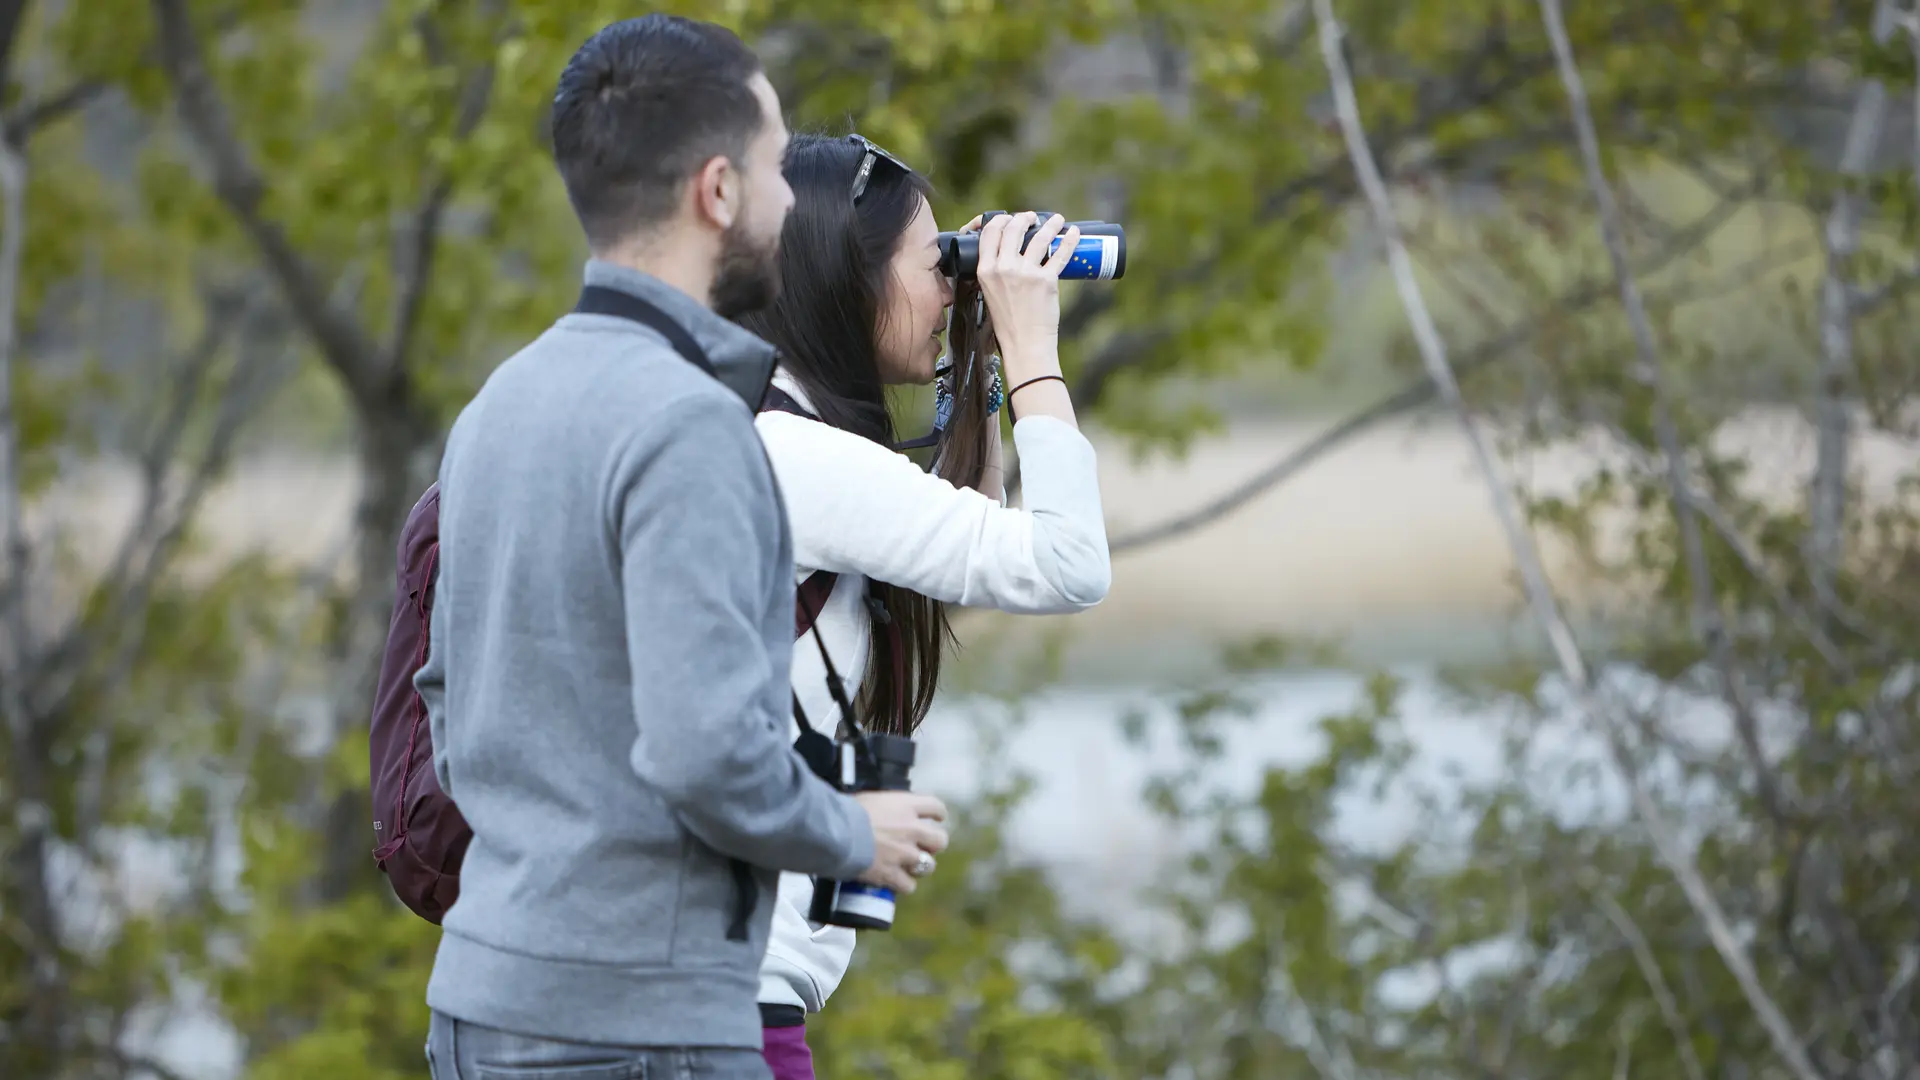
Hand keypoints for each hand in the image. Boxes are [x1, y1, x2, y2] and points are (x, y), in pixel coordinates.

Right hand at [852, 790, 948, 894]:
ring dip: (919, 867)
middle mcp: (911, 829)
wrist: (835, 831)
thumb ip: (885, 808)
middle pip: (940, 840)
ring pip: (928, 866)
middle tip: (923, 847)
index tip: (937, 818)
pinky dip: (903, 885)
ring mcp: (904, 854)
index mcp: (906, 806)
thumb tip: (883, 813)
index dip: (938, 814)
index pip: (935, 807)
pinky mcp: (893, 874)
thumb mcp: (870, 799)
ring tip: (907, 867)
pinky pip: (909, 885)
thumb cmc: (845, 811)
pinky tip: (895, 882)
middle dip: (933, 845)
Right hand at [973, 212, 1080, 380]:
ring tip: (1057, 220)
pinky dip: (1069, 240)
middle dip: (1024, 218)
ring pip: (1039, 236)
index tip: (1010, 219)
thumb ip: (995, 274)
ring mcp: (1025, 273)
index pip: (989, 232)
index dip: (1001, 220)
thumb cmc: (1008, 324)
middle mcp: (1003, 268)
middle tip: (1033, 218)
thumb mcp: (990, 294)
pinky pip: (1060, 254)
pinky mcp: (1046, 281)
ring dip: (1050, 224)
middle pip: (1013, 228)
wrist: (1024, 345)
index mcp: (985, 270)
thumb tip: (1011, 256)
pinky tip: (1074, 233)